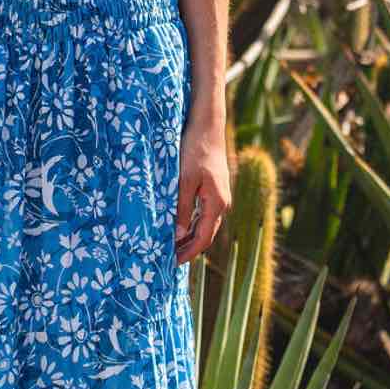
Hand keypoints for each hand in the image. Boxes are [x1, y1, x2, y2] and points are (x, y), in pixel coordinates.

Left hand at [173, 99, 229, 263]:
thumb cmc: (195, 150)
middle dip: (188, 248)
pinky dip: (191, 223)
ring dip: (189, 237)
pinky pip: (203, 213)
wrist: (208, 125)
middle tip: (168, 259)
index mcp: (217, 204)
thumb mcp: (184, 180)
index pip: (203, 239)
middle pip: (205, 235)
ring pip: (204, 224)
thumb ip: (181, 208)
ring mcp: (219, 196)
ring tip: (171, 247)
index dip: (187, 253)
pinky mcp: (214, 188)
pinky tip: (178, 225)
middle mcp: (222, 203)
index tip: (171, 263)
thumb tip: (176, 236)